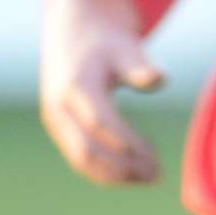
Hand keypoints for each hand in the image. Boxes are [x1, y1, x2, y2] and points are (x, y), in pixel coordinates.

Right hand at [39, 0, 165, 184]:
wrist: (74, 35)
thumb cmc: (107, 43)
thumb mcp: (125, 48)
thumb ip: (139, 67)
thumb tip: (159, 79)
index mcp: (76, 86)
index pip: (99, 122)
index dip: (124, 141)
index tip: (153, 155)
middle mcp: (59, 108)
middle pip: (86, 148)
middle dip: (121, 166)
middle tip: (157, 176)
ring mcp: (56, 122)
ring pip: (81, 159)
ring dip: (115, 174)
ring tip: (150, 179)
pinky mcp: (61, 130)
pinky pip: (80, 157)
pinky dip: (105, 170)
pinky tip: (134, 173)